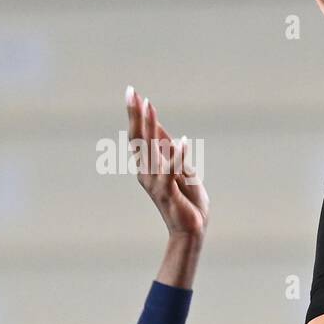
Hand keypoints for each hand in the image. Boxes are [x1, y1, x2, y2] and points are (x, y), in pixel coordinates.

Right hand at [126, 86, 207, 239]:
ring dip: (151, 128)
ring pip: (150, 151)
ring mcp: (156, 183)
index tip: (134, 93)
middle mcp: (147, 172)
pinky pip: (171, 172)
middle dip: (136, 115)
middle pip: (139, 139)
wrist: (191, 230)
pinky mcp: (169, 193)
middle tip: (132, 92)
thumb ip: (171, 152)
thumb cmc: (187, 202)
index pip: (140, 136)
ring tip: (150, 107)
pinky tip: (182, 140)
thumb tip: (163, 129)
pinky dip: (177, 156)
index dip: (137, 115)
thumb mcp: (181, 170)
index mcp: (149, 166)